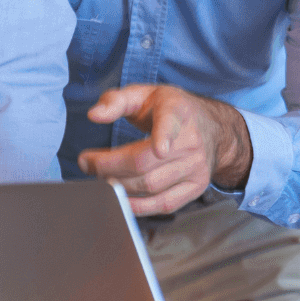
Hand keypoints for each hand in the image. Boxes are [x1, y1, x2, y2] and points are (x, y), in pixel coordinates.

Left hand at [76, 84, 251, 214]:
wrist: (213, 128)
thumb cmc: (170, 110)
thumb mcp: (145, 94)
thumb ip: (116, 100)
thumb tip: (94, 115)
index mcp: (178, 111)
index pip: (171, 124)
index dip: (165, 136)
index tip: (160, 149)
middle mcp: (191, 141)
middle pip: (144, 163)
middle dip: (108, 167)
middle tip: (86, 163)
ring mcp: (196, 167)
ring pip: (151, 186)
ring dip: (118, 187)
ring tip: (100, 178)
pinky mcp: (196, 187)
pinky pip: (163, 205)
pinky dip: (137, 206)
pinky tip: (120, 199)